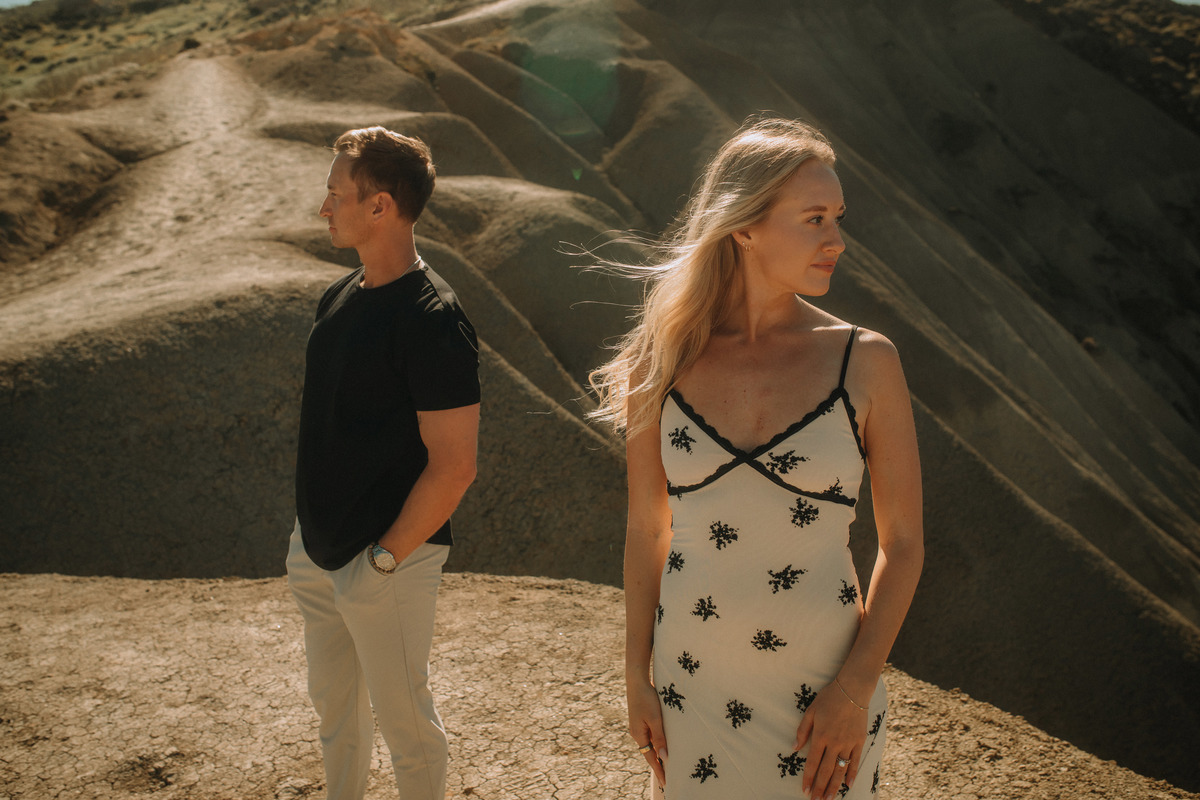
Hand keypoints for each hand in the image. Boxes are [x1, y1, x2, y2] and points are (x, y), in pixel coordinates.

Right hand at [627, 674, 667, 785]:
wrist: (637, 681)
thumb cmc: (646, 699)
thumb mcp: (655, 719)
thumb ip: (660, 738)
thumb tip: (664, 757)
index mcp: (639, 735)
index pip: (650, 758)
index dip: (659, 770)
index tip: (666, 782)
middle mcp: (637, 733)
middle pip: (649, 752)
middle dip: (659, 763)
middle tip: (669, 776)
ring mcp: (639, 726)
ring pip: (651, 743)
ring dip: (659, 751)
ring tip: (669, 762)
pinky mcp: (642, 719)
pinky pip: (651, 734)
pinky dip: (658, 741)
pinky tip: (664, 742)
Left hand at [795, 681, 868, 798]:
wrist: (852, 690)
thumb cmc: (828, 699)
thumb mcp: (810, 711)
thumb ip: (802, 731)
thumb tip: (794, 748)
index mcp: (820, 735)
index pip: (812, 762)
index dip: (808, 778)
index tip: (805, 790)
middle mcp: (834, 742)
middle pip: (826, 770)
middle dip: (820, 787)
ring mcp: (848, 743)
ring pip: (840, 769)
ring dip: (834, 786)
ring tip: (829, 798)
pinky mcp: (859, 741)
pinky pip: (855, 761)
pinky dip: (852, 774)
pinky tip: (848, 785)